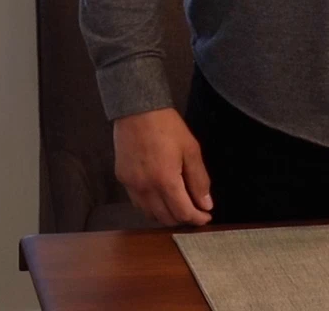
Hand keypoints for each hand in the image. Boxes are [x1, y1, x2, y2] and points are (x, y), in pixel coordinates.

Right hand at [113, 107, 212, 226]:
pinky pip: (138, 202)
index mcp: (165, 180)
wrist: (136, 109)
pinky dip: (151, 206)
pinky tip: (159, 196)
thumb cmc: (166, 126)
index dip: (197, 219)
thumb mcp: (191, 149)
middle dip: (183, 218)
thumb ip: (199, 180)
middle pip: (167, 218)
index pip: (183, 213)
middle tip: (194, 210)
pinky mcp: (122, 178)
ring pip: (150, 214)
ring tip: (177, 205)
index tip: (205, 216)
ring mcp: (132, 184)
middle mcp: (146, 187)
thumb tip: (205, 204)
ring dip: (166, 215)